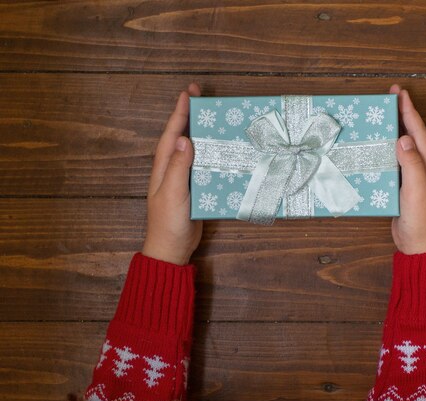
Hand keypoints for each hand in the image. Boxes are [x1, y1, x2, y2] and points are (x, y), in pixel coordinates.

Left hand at [142, 83, 202, 264]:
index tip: (189, 93)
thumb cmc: (168, 222)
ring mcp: (185, 178)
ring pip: (196, 149)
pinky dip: (215, 155)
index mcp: (164, 166)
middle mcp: (173, 168)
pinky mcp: (196, 188)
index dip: (180, 112)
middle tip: (204, 97)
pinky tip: (227, 150)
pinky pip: (206, 166)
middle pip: (184, 135)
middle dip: (191, 115)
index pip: (172, 133)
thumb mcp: (172, 194)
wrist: (172, 249)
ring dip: (205, 133)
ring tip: (219, 117)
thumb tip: (185, 139)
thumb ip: (178, 168)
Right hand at [390, 84, 425, 254]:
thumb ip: (412, 165)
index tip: (399, 92)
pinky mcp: (399, 185)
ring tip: (379, 115)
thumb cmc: (421, 219)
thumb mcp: (417, 190)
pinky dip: (383, 150)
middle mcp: (420, 166)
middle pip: (410, 133)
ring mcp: (410, 176)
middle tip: (388, 96)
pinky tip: (372, 147)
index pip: (417, 131)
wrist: (417, 245)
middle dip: (401, 113)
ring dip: (391, 130)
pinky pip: (391, 162)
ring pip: (400, 146)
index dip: (408, 110)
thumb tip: (404, 138)